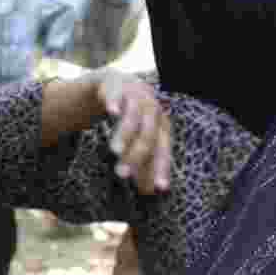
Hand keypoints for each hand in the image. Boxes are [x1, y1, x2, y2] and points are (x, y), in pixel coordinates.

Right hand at [94, 71, 170, 193]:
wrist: (115, 83)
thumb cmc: (130, 117)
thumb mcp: (138, 138)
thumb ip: (143, 161)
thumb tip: (150, 191)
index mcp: (161, 125)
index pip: (163, 149)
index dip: (161, 168)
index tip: (159, 189)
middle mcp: (151, 110)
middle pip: (148, 135)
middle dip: (136, 156)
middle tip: (122, 175)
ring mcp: (134, 95)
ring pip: (132, 116)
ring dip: (125, 134)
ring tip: (114, 151)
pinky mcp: (115, 84)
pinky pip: (115, 93)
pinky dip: (114, 101)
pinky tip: (112, 111)